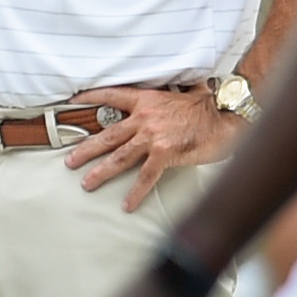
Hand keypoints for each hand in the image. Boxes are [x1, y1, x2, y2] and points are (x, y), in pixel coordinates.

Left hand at [64, 85, 240, 211]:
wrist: (226, 118)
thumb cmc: (207, 108)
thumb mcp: (182, 93)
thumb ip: (167, 95)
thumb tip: (169, 92)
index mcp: (146, 100)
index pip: (111, 96)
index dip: (91, 98)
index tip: (73, 102)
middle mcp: (144, 118)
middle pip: (108, 134)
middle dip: (86, 149)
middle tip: (70, 161)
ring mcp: (153, 136)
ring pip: (120, 156)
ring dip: (101, 172)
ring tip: (87, 183)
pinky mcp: (165, 154)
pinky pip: (146, 176)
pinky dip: (135, 192)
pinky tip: (127, 204)